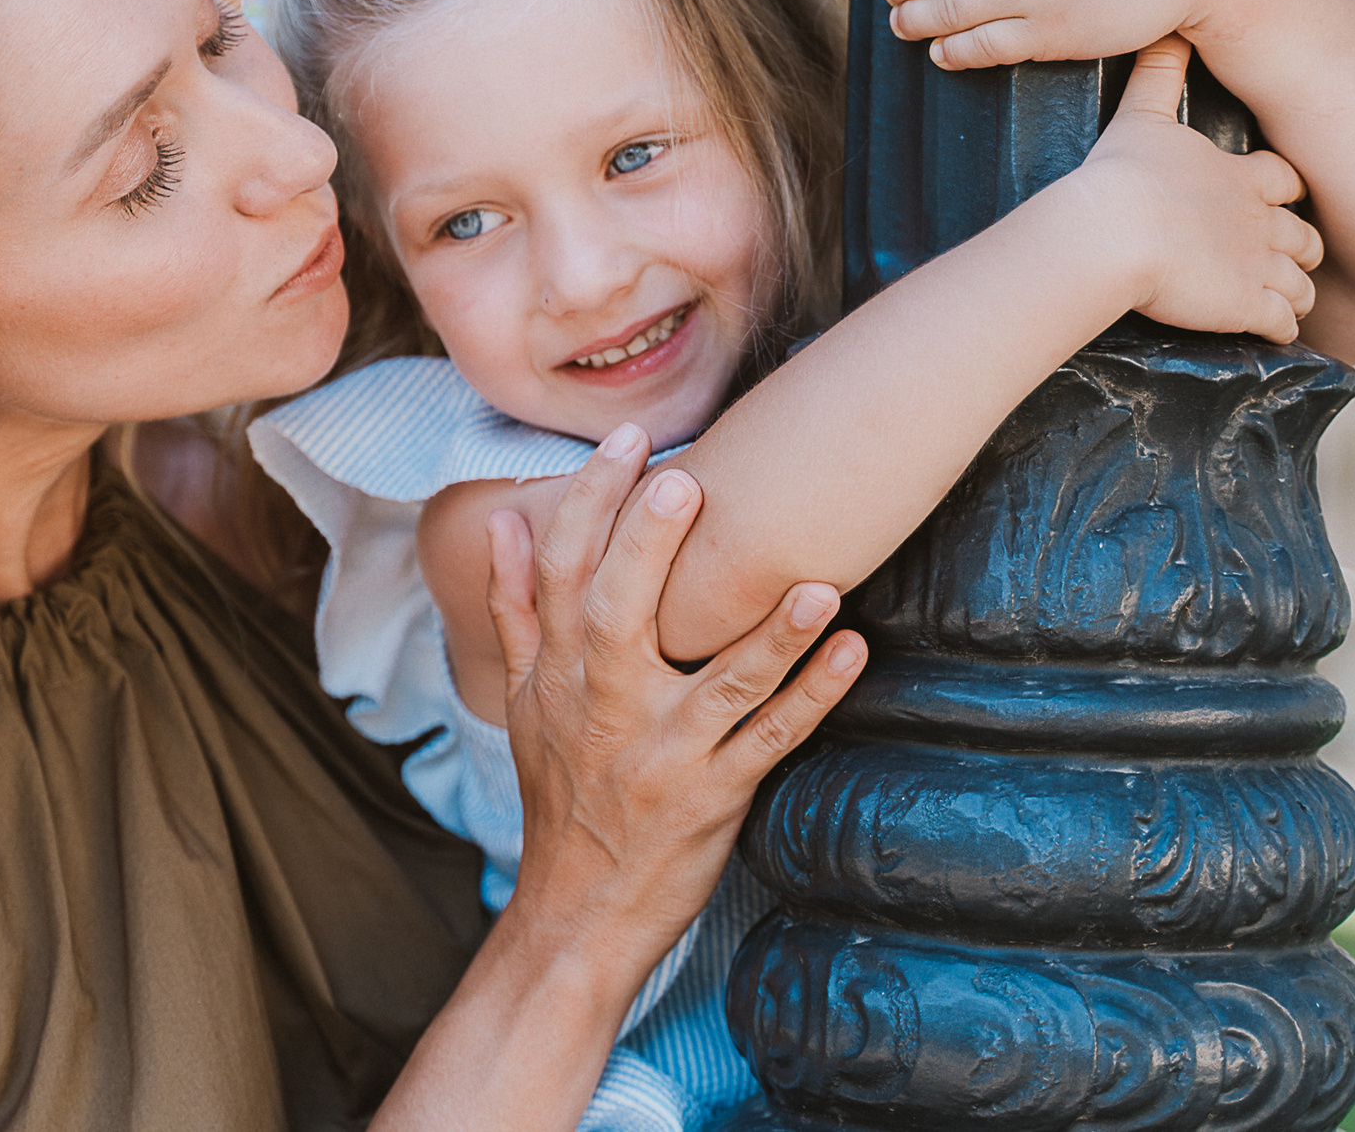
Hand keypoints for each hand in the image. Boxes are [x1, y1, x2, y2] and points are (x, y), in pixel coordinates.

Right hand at [486, 425, 866, 979]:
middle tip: (686, 482)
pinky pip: (771, 741)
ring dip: (769, 633)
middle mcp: (605, 705)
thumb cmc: (559, 793)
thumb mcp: (522, 702)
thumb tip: (504, 524)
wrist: (578, 911)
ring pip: (719, 683)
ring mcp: (663, 753)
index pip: (563, 572)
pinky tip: (850, 652)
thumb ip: (515, 609)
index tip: (629, 443)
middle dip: (650, 548)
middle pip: (619, 611)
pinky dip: (813, 697)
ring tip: (814, 583)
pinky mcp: (714, 796)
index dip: (592, 503)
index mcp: (559, 673)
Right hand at [1068, 38, 1324, 343]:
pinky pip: (1285, 322)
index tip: (1279, 201)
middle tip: (1284, 261)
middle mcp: (1263, 222)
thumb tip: (1164, 28)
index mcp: (1244, 177)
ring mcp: (1261, 266)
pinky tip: (1269, 331)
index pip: (1287, 182)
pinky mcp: (1249, 305)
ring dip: (1295, 293)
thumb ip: (1158, 74)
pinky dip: (1283, 327)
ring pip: (1303, 285)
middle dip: (1300, 250)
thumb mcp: (1141, 114)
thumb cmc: (1123, 174)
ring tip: (1280, 303)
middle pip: (1304, 237)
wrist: (1114, 232)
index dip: (1285, 194)